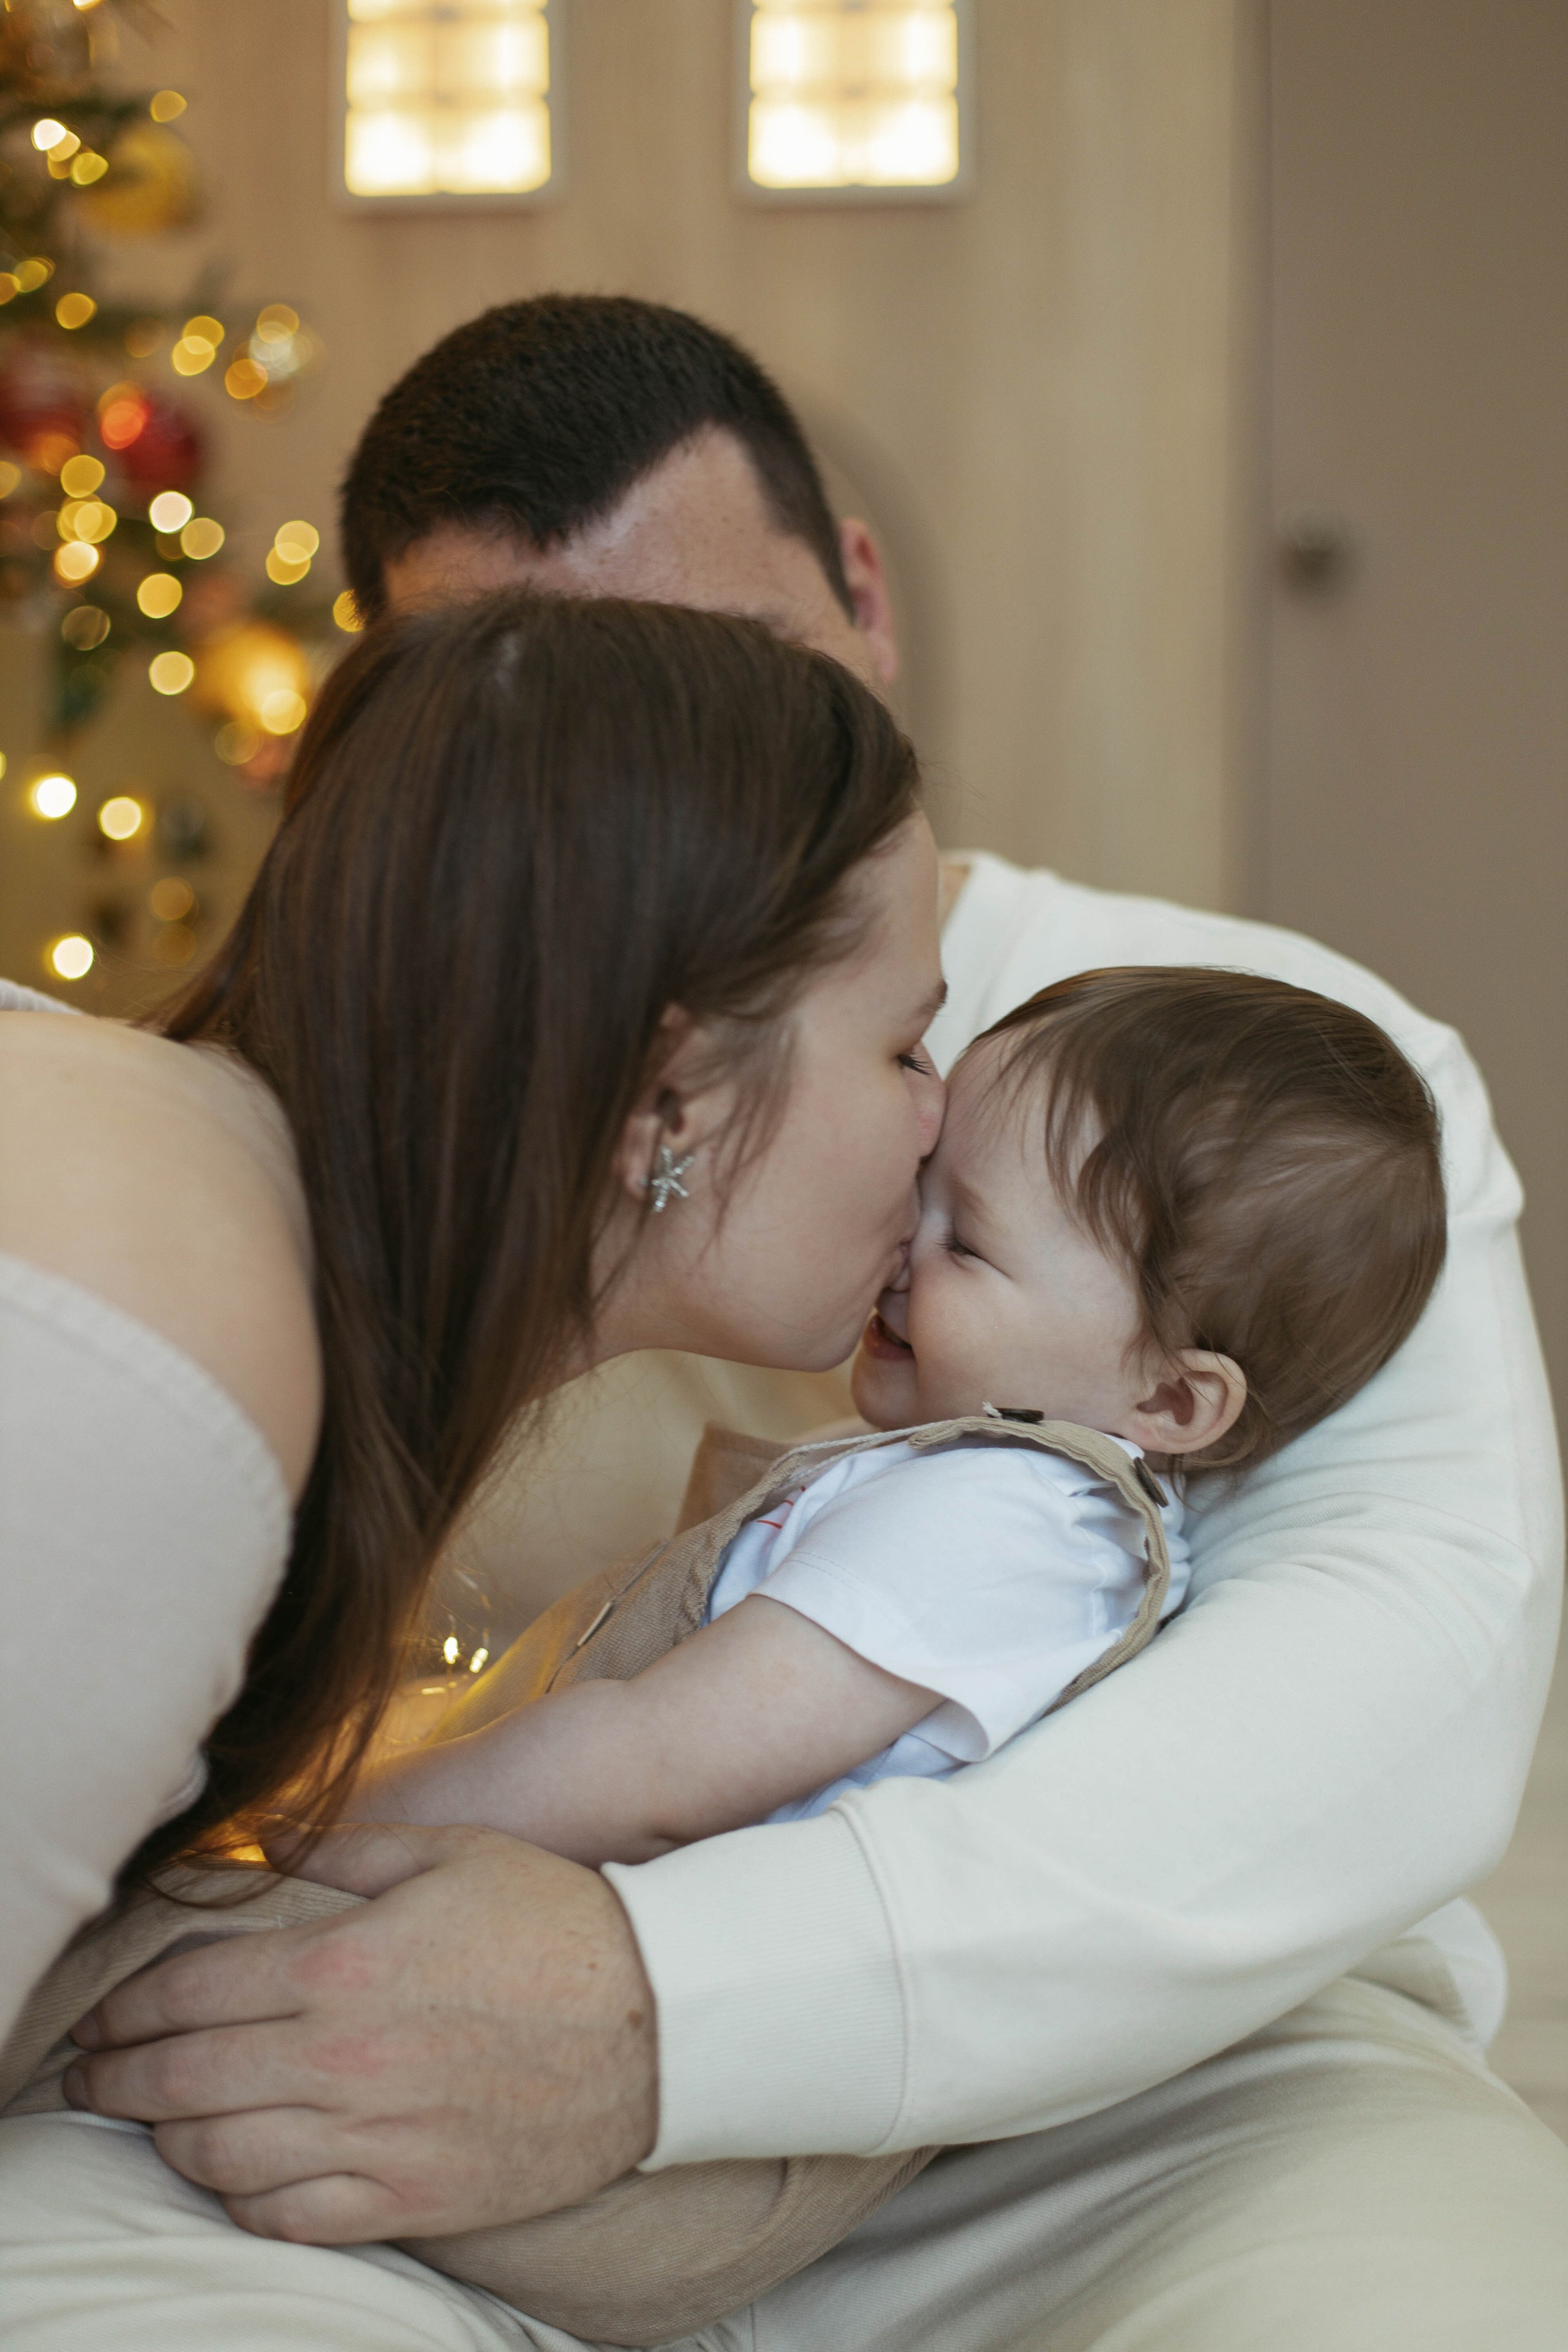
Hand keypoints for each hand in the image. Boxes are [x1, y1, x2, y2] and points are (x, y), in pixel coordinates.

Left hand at [62, 1824, 657, 2244]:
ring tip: (155, 2119)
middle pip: (186, 2078)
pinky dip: (242, 2200)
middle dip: (122, 2076)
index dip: (126, 2006)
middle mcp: (344, 2058)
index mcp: (344, 1963)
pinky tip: (233, 2173)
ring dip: (171, 2138)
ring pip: (222, 2156)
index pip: (189, 1992)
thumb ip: (345, 1851)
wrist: (659, 2018)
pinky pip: (290, 2218)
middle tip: (97, 2072)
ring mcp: (376, 2136)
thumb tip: (265, 1845)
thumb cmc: (554, 1921)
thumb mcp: (451, 1851)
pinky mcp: (411, 2195)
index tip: (103, 2013)